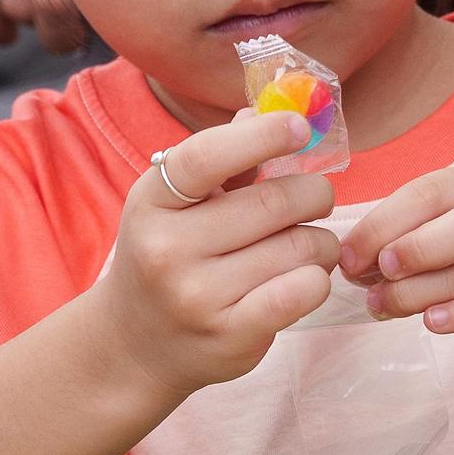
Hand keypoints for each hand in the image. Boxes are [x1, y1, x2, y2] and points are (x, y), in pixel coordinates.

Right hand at [87, 110, 339, 414]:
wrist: (133, 344)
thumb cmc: (167, 256)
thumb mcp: (174, 203)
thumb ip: (222, 157)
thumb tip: (273, 110)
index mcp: (152, 202)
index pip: (207, 157)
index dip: (262, 136)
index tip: (301, 127)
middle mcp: (168, 249)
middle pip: (274, 203)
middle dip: (313, 194)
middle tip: (314, 199)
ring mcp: (198, 296)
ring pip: (300, 247)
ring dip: (320, 241)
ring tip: (306, 246)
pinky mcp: (231, 336)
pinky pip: (304, 290)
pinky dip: (317, 278)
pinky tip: (304, 278)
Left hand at [337, 164, 453, 377]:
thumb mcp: (451, 235)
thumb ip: (405, 239)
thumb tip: (349, 260)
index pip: (434, 191)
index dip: (385, 222)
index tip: (347, 256)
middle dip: (419, 245)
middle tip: (377, 272)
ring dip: (424, 289)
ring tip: (385, 306)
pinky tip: (432, 323)